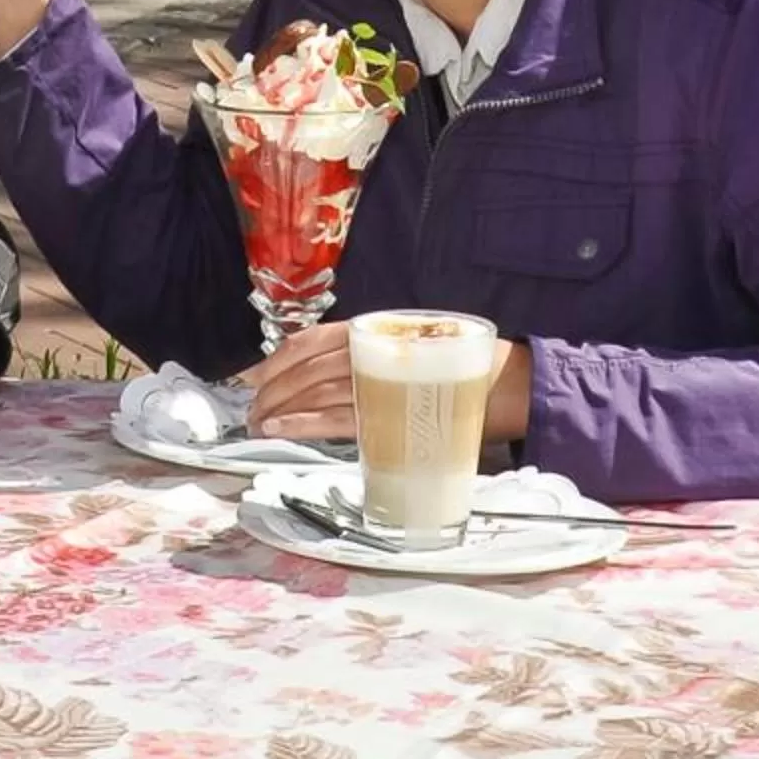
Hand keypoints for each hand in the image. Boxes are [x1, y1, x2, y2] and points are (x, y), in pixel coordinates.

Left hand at [246, 324, 533, 444]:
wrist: (507, 384)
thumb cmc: (456, 371)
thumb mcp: (408, 352)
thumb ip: (369, 358)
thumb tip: (320, 380)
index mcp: (376, 330)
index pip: (313, 339)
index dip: (278, 357)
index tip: (253, 377)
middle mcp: (375, 348)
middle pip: (308, 368)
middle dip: (273, 389)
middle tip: (252, 409)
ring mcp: (382, 380)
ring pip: (316, 392)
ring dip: (281, 408)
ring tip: (260, 423)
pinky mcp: (393, 413)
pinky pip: (338, 418)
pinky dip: (304, 423)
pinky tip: (282, 429)